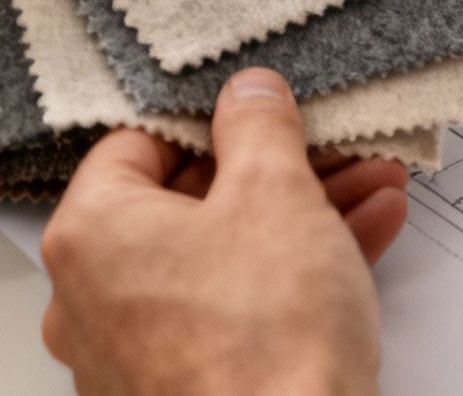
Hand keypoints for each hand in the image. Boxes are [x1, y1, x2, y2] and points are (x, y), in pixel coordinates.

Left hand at [39, 69, 408, 395]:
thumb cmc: (266, 337)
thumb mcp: (275, 192)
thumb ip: (259, 127)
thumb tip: (248, 95)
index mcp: (91, 235)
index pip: (138, 145)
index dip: (211, 119)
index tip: (262, 111)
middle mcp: (93, 299)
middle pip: (189, 203)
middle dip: (278, 171)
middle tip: (332, 151)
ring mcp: (137, 354)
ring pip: (224, 257)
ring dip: (303, 217)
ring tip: (372, 189)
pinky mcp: (186, 388)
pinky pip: (237, 310)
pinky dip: (293, 275)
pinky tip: (364, 239)